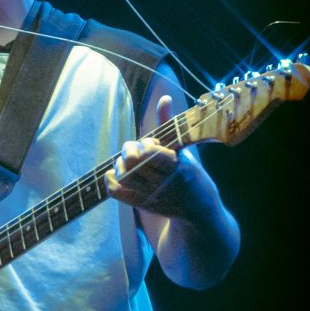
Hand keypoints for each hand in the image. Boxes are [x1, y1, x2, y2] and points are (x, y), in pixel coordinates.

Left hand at [105, 95, 207, 218]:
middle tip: (134, 149)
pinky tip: (116, 173)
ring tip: (127, 162)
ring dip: (120, 164)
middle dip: (129, 149)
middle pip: (131, 163)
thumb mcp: (185, 151)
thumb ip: (169, 124)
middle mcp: (163, 183)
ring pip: (122, 176)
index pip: (150, 153)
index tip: (151, 144)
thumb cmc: (192, 175)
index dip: (146, 144)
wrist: (199, 212)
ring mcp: (151, 196)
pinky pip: (115, 192)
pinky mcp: (141, 205)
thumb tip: (164, 98)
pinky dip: (110, 180)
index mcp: (177, 167)